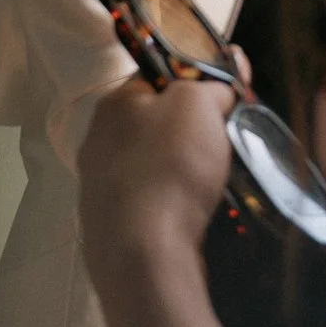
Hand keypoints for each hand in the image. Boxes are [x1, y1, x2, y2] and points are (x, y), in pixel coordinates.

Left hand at [78, 68, 252, 326]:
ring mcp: (98, 187)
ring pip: (150, 163)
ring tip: (211, 180)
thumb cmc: (170, 167)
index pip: (157, 73)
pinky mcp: (108, 227)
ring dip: (179, 168)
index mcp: (113, 103)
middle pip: (154, 120)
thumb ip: (212, 84)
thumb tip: (228, 70)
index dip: (195, 79)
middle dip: (189, 128)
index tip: (226, 96)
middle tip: (223, 139)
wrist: (143, 256)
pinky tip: (189, 213)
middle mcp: (97, 140)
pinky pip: (147, 201)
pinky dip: (170, 202)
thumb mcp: (199, 106)